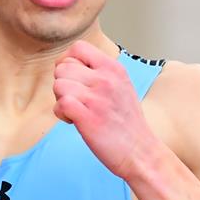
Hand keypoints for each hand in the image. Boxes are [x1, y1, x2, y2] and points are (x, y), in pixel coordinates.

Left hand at [53, 40, 158, 180]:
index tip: (72, 79)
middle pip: (63, 66)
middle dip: (63, 83)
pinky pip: (60, 103)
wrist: (140, 152)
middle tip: (76, 100)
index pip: (78, 47)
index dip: (67, 61)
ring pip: (58, 84)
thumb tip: (71, 65)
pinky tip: (73, 121)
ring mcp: (97, 98)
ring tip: (76, 111)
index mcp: (114, 68)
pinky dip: (61, 114)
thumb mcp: (121, 86)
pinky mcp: (88, 117)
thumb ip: (100, 72)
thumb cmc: (128, 123)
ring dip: (61, 99)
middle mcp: (106, 79)